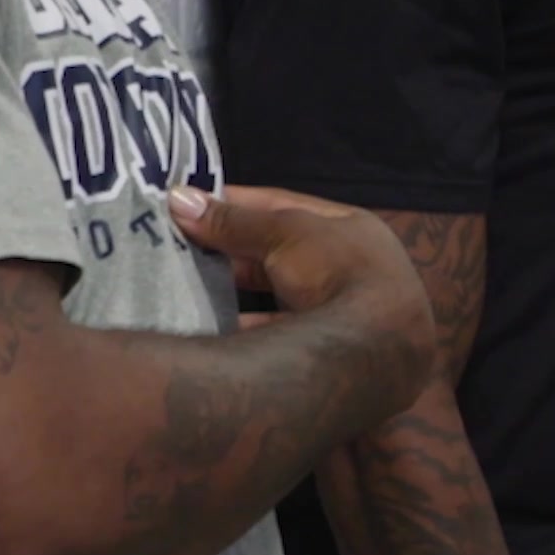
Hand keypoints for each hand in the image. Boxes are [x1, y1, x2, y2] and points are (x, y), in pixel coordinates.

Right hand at [169, 183, 434, 419]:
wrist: (378, 353)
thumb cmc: (338, 272)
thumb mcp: (284, 234)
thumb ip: (234, 221)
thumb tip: (176, 198)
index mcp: (351, 230)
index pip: (284, 207)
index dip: (237, 204)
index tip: (192, 204)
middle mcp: (350, 270)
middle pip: (279, 255)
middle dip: (232, 252)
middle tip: (180, 247)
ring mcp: (339, 316)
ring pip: (275, 297)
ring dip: (235, 293)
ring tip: (187, 287)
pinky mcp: (323, 357)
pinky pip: (273, 336)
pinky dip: (243, 330)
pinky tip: (209, 328)